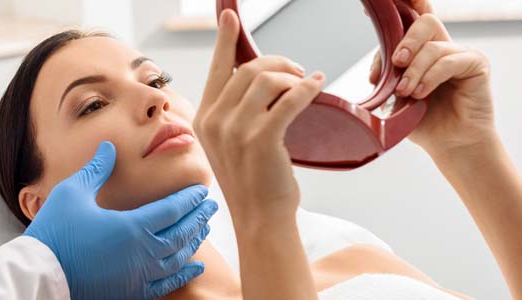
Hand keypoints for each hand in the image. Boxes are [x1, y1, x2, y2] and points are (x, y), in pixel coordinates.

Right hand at [24, 142, 218, 299]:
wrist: (39, 275)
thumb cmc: (55, 232)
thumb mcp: (72, 193)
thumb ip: (97, 169)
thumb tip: (110, 146)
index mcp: (132, 226)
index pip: (172, 209)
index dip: (189, 199)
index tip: (201, 191)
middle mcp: (143, 253)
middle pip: (182, 232)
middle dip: (199, 217)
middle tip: (211, 206)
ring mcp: (139, 276)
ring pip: (179, 258)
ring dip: (194, 241)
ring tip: (204, 229)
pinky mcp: (132, 292)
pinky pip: (167, 284)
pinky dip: (184, 274)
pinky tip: (195, 266)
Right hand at [194, 9, 323, 222]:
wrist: (260, 219)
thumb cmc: (253, 182)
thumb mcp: (231, 144)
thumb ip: (235, 113)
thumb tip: (260, 80)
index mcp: (204, 118)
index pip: (216, 68)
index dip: (224, 39)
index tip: (230, 16)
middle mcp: (213, 121)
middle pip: (248, 69)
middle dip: (279, 62)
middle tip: (298, 70)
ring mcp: (234, 131)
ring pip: (268, 80)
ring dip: (294, 76)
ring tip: (306, 85)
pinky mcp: (261, 139)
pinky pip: (289, 99)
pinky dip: (306, 88)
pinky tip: (317, 85)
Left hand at [368, 1, 493, 154]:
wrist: (449, 144)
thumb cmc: (424, 122)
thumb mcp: (397, 99)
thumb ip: (388, 79)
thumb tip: (374, 73)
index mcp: (421, 51)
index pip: (412, 22)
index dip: (401, 10)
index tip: (368, 11)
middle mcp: (442, 47)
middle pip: (424, 23)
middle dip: (405, 42)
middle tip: (395, 63)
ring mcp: (460, 54)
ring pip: (431, 47)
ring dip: (413, 70)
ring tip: (406, 92)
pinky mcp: (476, 64)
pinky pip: (449, 61)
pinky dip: (430, 77)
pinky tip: (421, 93)